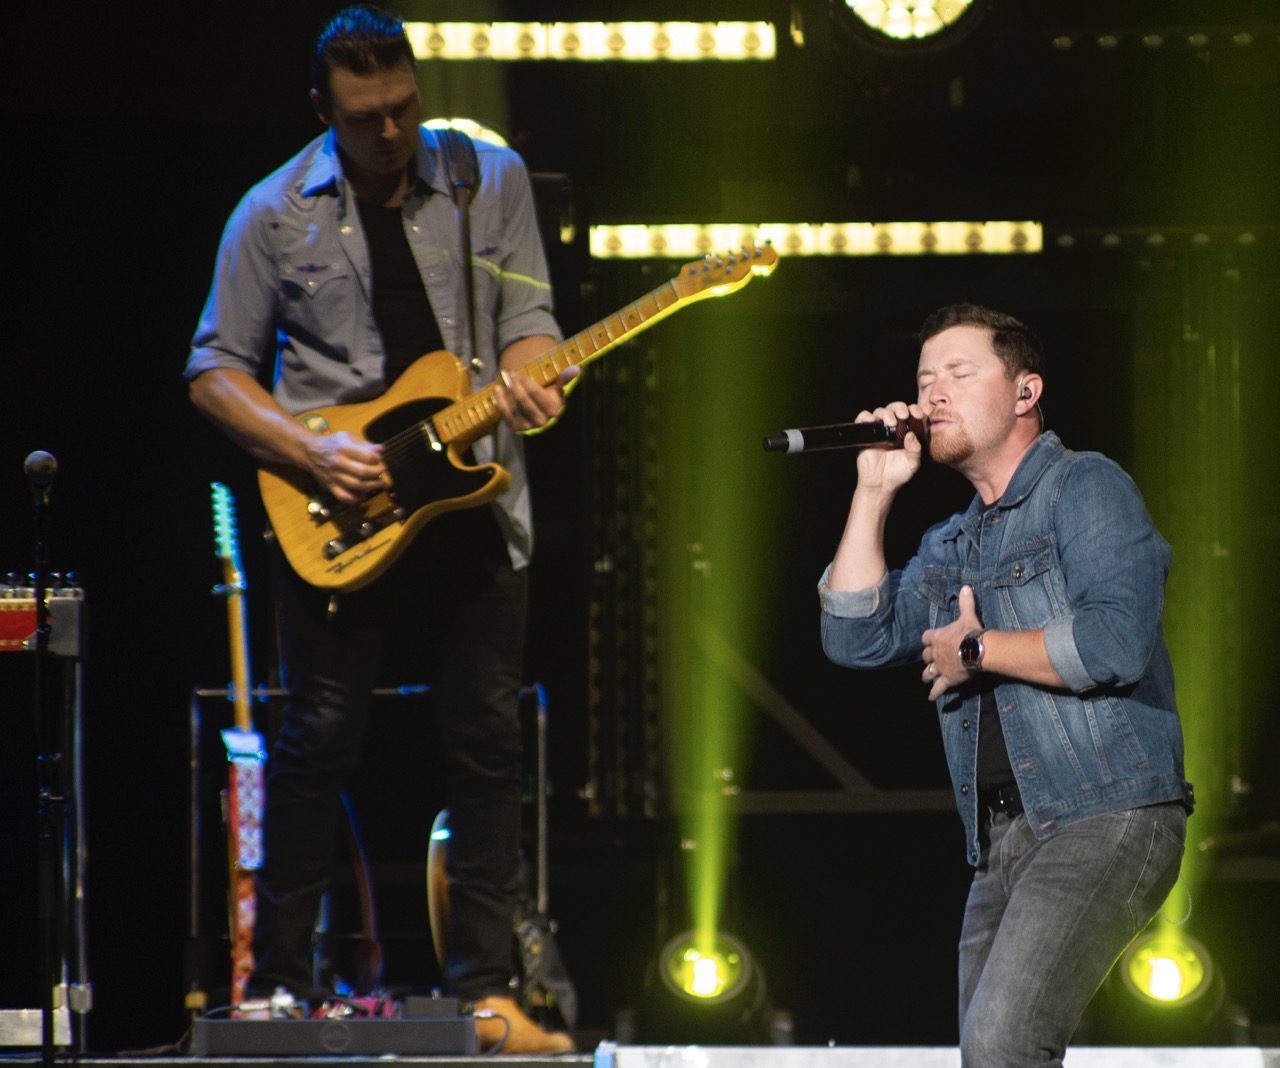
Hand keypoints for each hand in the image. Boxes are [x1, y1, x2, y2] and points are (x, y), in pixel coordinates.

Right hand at [302, 431, 385, 505]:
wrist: (310, 452)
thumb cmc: (333, 443)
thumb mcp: (348, 437)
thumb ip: (365, 444)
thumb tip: (381, 449)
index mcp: (344, 448)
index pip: (368, 457)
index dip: (378, 459)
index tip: (381, 460)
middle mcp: (338, 463)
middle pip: (364, 472)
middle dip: (377, 473)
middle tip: (383, 472)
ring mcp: (333, 476)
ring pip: (356, 486)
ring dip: (372, 486)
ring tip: (380, 483)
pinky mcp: (330, 486)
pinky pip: (344, 497)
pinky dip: (355, 498)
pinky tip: (364, 494)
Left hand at [494, 366, 580, 432]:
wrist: (538, 410)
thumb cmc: (548, 395)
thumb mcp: (557, 387)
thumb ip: (565, 379)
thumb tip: (576, 370)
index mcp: (553, 410)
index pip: (536, 394)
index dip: (526, 382)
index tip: (519, 374)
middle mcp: (541, 421)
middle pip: (523, 400)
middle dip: (515, 385)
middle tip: (510, 374)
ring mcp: (528, 426)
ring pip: (514, 407)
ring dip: (506, 392)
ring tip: (503, 380)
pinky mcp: (516, 428)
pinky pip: (505, 414)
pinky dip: (500, 401)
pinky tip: (497, 390)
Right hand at [854, 401, 924, 492]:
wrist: (880, 484)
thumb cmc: (897, 473)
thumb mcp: (912, 463)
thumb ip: (915, 449)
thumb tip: (910, 434)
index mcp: (905, 432)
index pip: (910, 414)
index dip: (914, 410)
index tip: (917, 414)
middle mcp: (892, 428)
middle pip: (894, 408)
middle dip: (899, 407)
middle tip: (903, 415)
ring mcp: (878, 431)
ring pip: (880, 411)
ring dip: (886, 413)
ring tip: (890, 422)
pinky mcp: (866, 435)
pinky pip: (862, 420)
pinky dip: (865, 416)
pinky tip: (872, 420)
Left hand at [920, 584, 981, 700]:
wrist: (976, 650)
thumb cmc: (971, 632)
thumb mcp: (967, 615)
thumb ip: (965, 602)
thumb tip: (966, 587)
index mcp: (937, 637)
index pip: (926, 637)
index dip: (928, 639)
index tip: (928, 640)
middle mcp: (935, 653)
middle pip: (926, 656)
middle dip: (927, 658)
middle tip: (928, 660)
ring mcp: (940, 667)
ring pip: (928, 672)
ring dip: (927, 674)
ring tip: (925, 678)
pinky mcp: (947, 679)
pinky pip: (938, 688)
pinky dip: (934, 693)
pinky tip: (930, 698)